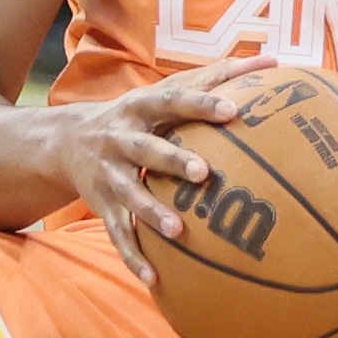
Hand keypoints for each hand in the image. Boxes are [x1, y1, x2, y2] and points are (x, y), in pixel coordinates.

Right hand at [52, 54, 277, 283]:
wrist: (65, 141)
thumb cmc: (137, 114)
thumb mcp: (165, 92)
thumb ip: (215, 77)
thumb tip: (272, 59)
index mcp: (141, 107)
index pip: (173, 100)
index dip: (202, 104)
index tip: (233, 110)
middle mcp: (121, 138)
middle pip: (146, 148)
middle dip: (172, 161)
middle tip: (204, 173)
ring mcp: (108, 174)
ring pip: (130, 194)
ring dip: (152, 213)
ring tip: (178, 231)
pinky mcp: (100, 204)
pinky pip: (117, 233)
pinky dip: (133, 256)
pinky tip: (153, 278)